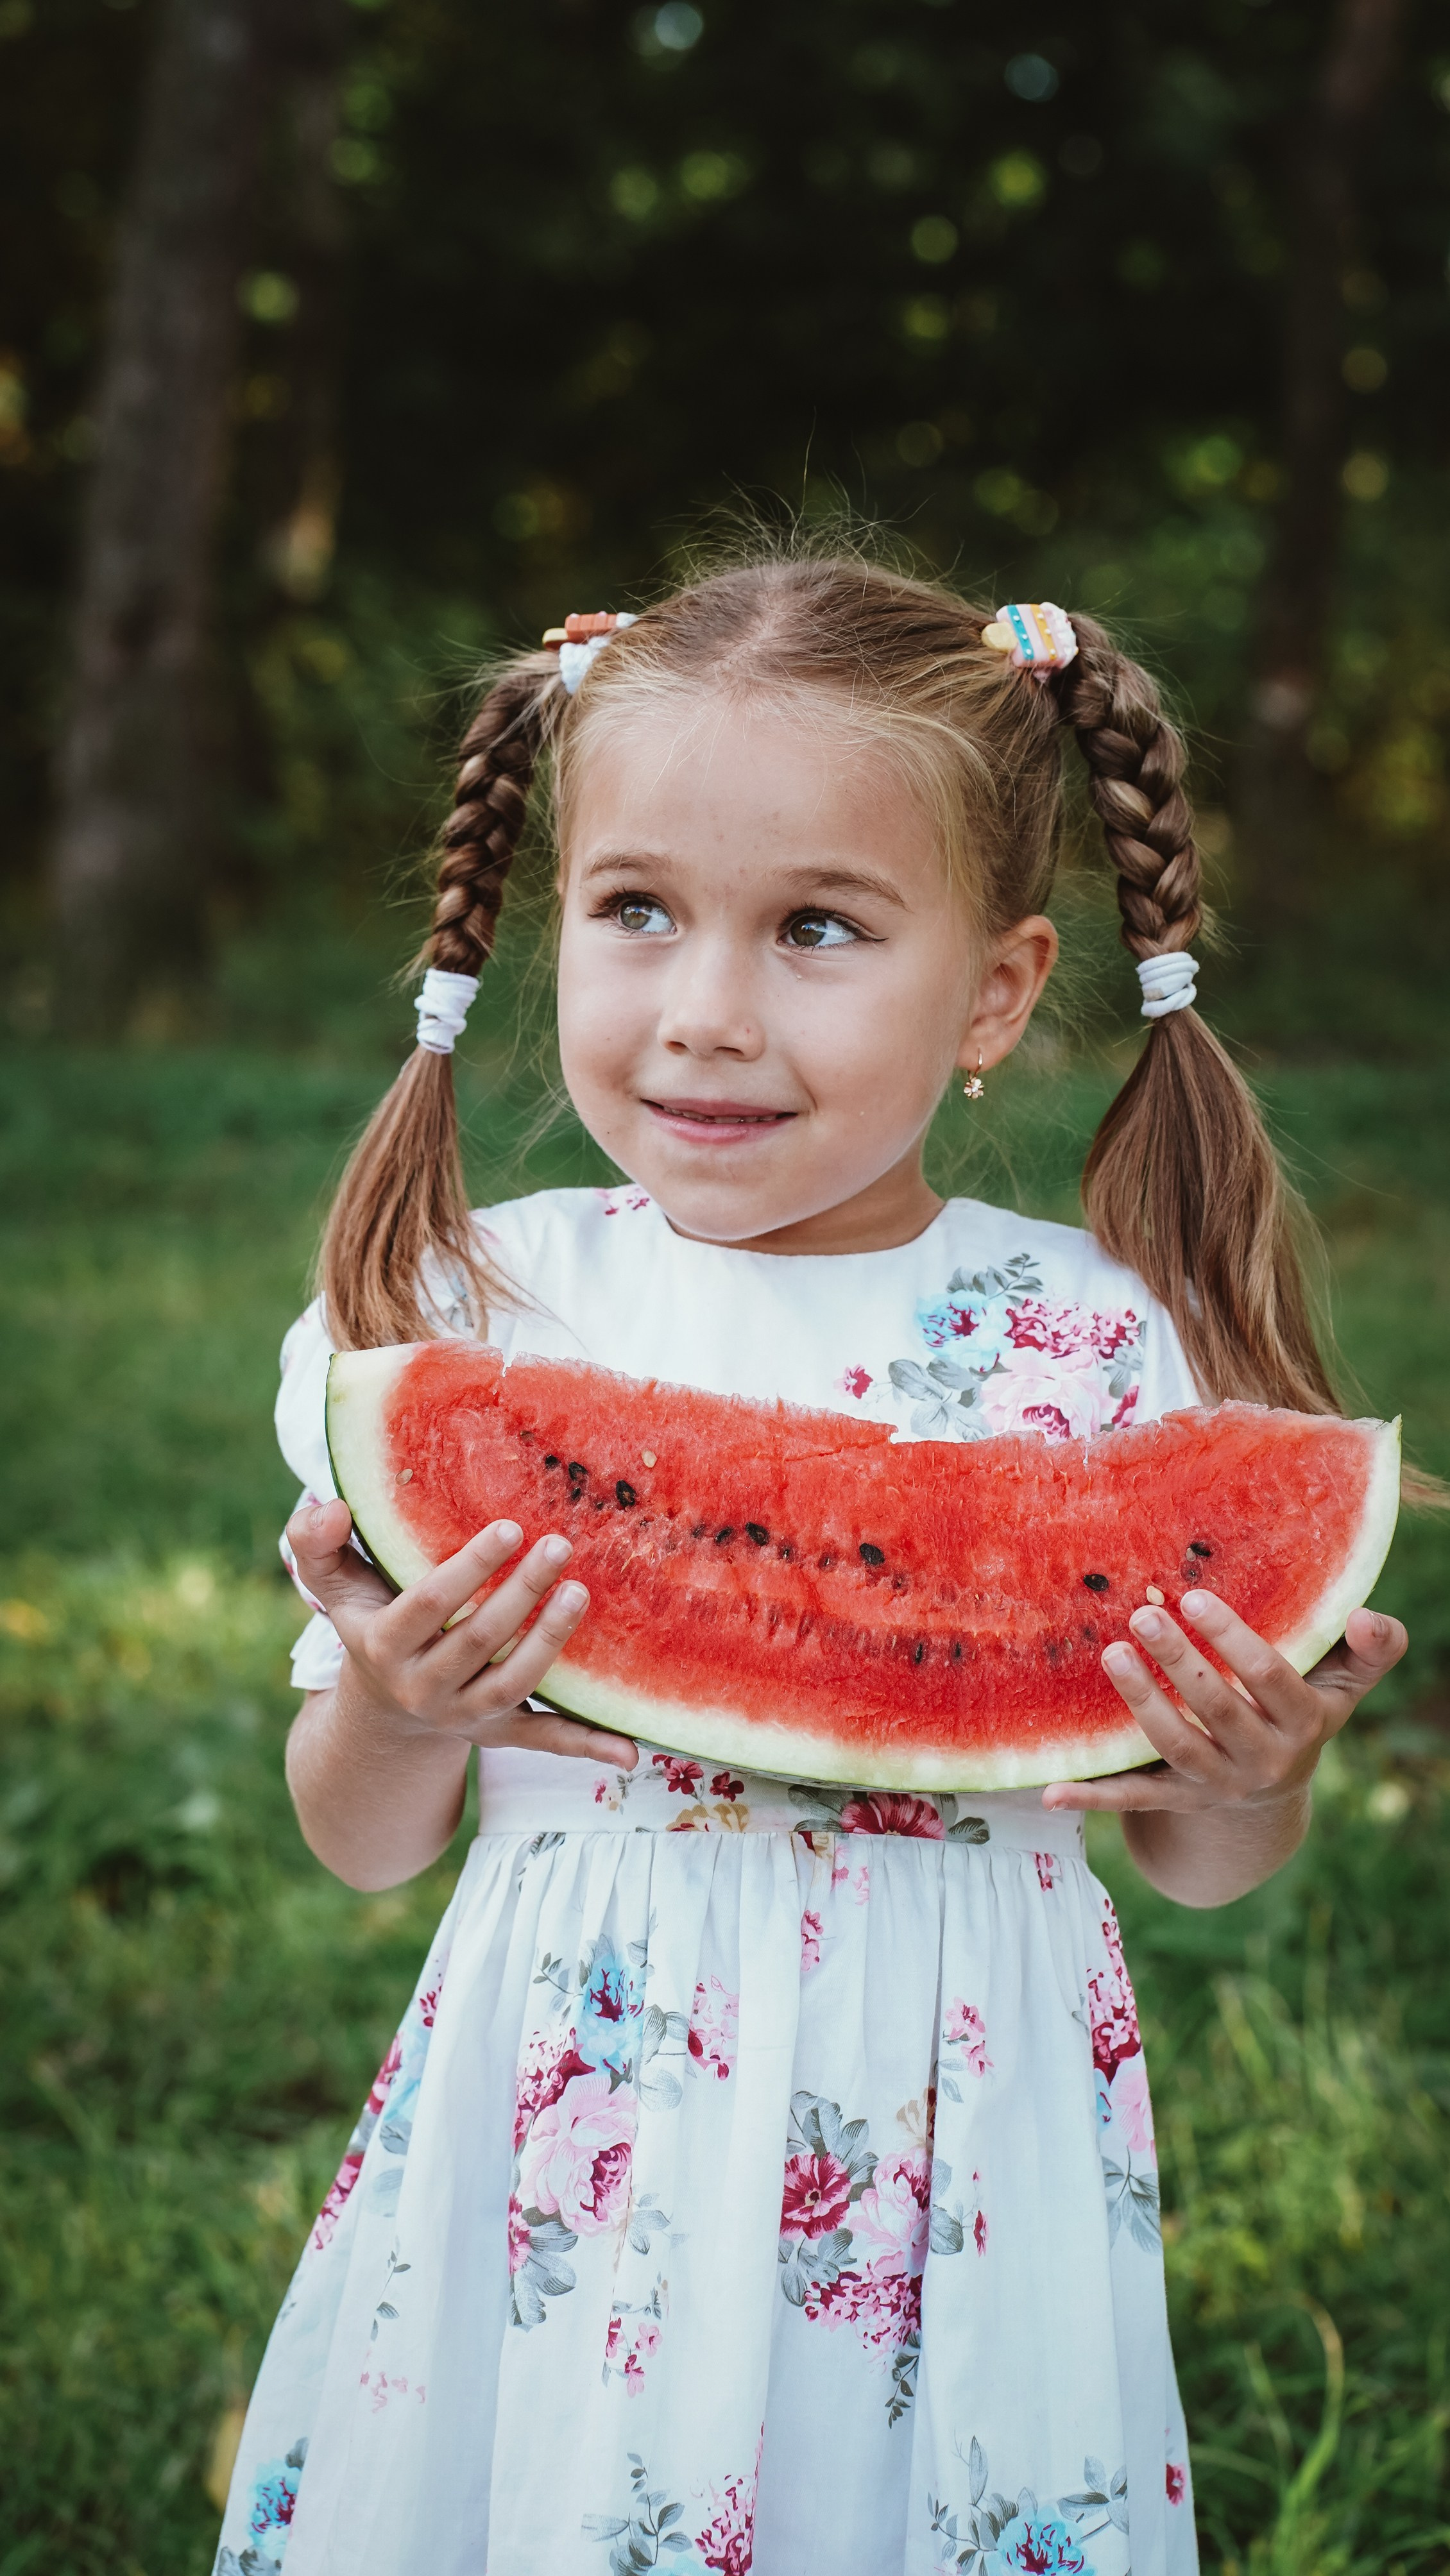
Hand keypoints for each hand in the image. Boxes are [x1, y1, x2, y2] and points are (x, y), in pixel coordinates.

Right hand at [286, 1496, 637, 1768]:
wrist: (384, 1703)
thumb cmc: (369, 1619)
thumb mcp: (331, 1584)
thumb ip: (313, 1542)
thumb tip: (330, 1506)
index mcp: (383, 1646)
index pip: (428, 1604)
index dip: (469, 1568)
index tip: (509, 1527)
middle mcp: (422, 1687)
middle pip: (478, 1639)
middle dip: (520, 1592)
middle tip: (560, 1545)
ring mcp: (463, 1716)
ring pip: (513, 1683)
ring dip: (550, 1640)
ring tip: (581, 1590)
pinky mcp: (500, 1735)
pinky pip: (545, 1741)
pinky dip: (588, 1746)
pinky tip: (632, 1751)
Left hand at [1042, 1588, 1406, 1813]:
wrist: (1271, 1793)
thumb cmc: (1303, 1710)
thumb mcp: (1345, 1686)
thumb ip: (1372, 1650)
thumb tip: (1368, 1615)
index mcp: (1302, 1724)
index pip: (1269, 1677)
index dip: (1233, 1638)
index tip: (1195, 1594)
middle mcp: (1261, 1760)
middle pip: (1217, 1707)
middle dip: (1180, 1660)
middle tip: (1142, 1612)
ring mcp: (1216, 1784)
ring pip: (1175, 1746)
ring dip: (1142, 1702)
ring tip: (1111, 1654)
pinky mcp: (1177, 1801)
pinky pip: (1132, 1799)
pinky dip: (1092, 1798)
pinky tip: (1051, 1790)